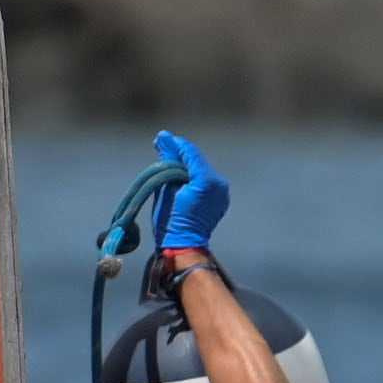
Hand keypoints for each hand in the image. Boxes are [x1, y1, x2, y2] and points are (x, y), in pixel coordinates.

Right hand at [150, 131, 230, 256]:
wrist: (185, 244)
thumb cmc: (172, 218)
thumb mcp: (166, 186)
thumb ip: (169, 161)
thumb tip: (164, 138)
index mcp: (207, 181)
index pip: (191, 154)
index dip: (175, 145)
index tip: (160, 138)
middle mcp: (219, 184)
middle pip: (197, 160)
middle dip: (180, 154)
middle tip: (161, 147)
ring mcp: (222, 193)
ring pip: (201, 169)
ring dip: (186, 164)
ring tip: (168, 161)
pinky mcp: (220, 199)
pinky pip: (206, 180)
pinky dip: (193, 175)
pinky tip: (180, 176)